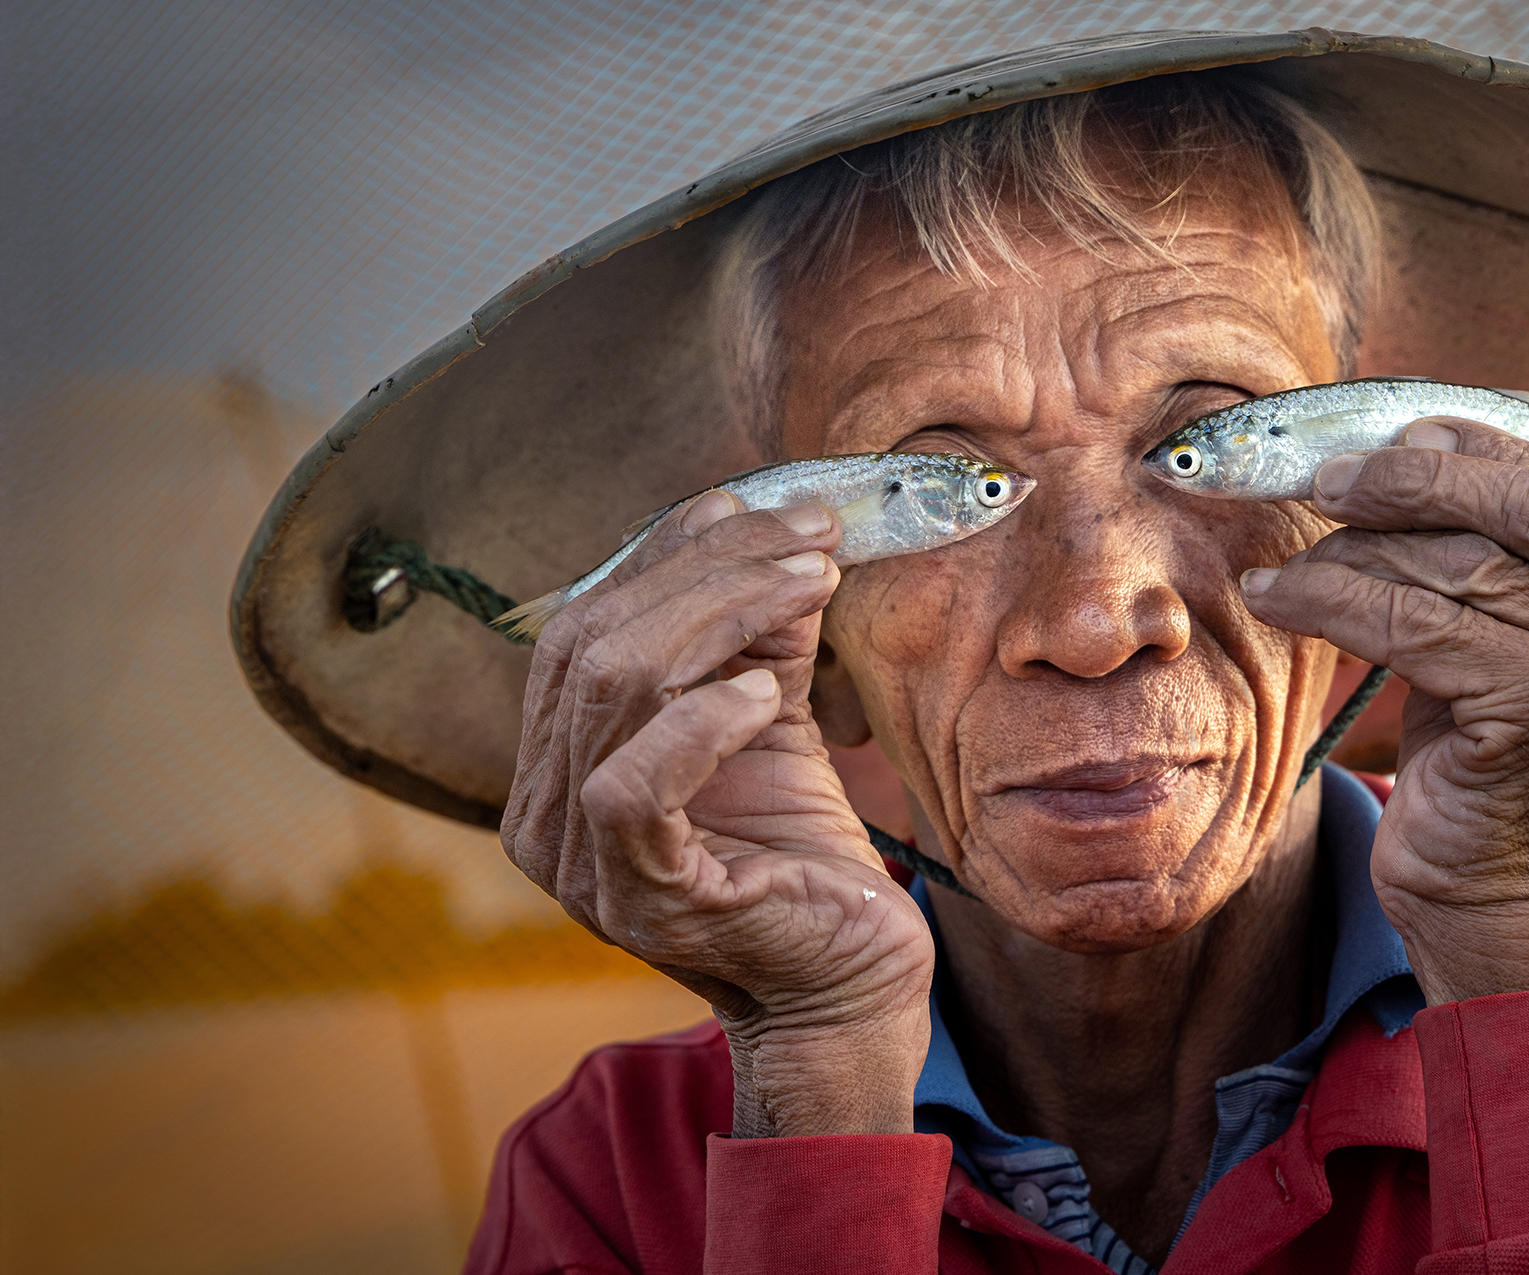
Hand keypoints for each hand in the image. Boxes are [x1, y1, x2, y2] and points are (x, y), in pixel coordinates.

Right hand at [499, 489, 933, 1135]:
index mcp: (557, 762)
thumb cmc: (802, 857)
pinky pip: (630, 786)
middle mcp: (543, 813)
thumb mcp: (773, 722)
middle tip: (809, 532)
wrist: (848, 983)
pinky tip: (767, 693)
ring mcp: (577, 864)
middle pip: (591, 640)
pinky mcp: (637, 900)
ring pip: (610, 689)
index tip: (766, 505)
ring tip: (809, 583)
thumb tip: (781, 535)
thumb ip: (757, 641)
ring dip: (720, 613)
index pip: (582, 624)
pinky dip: (700, 720)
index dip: (667, 551)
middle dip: (706, 565)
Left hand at [1238, 417, 1528, 999]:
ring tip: (1291, 560)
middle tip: (1331, 480)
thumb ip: (1512, 567)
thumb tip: (1416, 445)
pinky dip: (1335, 600)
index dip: (1488, 445)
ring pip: (1466, 562)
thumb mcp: (1522, 657)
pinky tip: (1280, 599)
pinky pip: (1420, 622)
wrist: (1500, 923)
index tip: (1396, 442)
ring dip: (1358, 550)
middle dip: (1422, 476)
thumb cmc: (1493, 783)